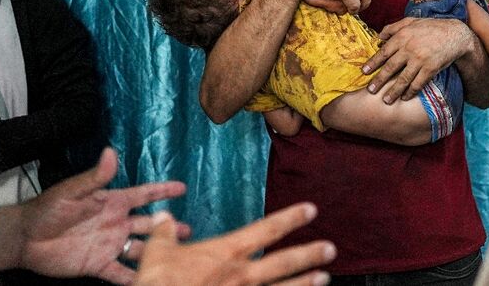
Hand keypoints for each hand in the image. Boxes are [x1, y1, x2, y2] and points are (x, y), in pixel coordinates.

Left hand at [15, 148, 188, 283]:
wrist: (26, 238)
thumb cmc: (48, 208)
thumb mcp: (72, 191)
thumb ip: (95, 177)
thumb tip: (111, 152)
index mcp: (112, 201)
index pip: (143, 194)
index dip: (162, 191)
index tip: (182, 188)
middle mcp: (116, 222)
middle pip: (149, 224)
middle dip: (168, 227)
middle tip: (187, 231)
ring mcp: (109, 245)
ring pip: (141, 249)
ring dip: (157, 253)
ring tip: (176, 258)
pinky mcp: (98, 265)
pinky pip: (121, 274)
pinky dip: (135, 279)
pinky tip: (149, 282)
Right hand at [135, 203, 335, 285]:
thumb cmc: (159, 283)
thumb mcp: (158, 253)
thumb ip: (163, 234)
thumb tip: (162, 218)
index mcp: (226, 253)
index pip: (265, 230)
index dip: (290, 219)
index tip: (310, 210)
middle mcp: (242, 275)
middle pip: (283, 262)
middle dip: (309, 254)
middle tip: (331, 249)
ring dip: (305, 284)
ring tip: (325, 278)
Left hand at [363, 17, 473, 102]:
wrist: (455, 34)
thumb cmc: (431, 27)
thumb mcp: (410, 21)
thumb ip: (393, 27)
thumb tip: (378, 37)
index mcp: (402, 36)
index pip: (383, 52)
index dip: (373, 63)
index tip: (364, 72)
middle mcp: (409, 49)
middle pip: (390, 68)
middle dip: (379, 80)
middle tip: (370, 90)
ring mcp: (420, 60)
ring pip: (403, 79)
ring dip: (393, 91)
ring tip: (386, 100)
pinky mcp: (431, 68)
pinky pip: (418, 83)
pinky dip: (411, 92)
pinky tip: (405, 97)